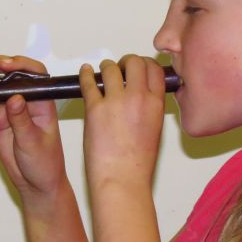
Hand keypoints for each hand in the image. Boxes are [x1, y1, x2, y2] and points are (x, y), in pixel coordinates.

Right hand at [0, 55, 65, 198]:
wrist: (36, 185)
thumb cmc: (45, 164)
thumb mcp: (33, 143)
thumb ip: (21, 120)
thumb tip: (14, 98)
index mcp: (43, 102)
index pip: (34, 73)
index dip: (18, 63)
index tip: (2, 65)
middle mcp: (27, 102)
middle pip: (9, 76)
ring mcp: (12, 110)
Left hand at [78, 55, 165, 192]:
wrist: (122, 180)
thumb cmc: (137, 166)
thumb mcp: (155, 132)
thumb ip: (150, 110)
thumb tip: (143, 99)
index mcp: (156, 105)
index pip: (154, 69)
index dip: (146, 64)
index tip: (139, 66)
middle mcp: (138, 98)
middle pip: (134, 62)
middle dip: (126, 61)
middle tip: (120, 68)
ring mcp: (115, 102)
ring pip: (110, 68)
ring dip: (106, 67)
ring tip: (103, 71)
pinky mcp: (94, 108)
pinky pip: (88, 82)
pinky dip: (86, 75)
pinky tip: (85, 73)